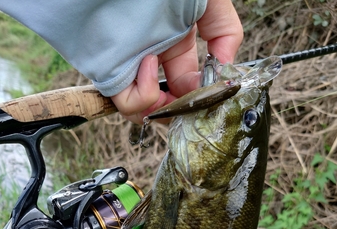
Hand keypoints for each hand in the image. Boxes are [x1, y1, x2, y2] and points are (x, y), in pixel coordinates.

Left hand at [111, 0, 242, 123]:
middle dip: (180, 110)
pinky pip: (125, 101)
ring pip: (144, 109)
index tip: (211, 95)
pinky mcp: (110, 69)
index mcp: (175, 42)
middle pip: (165, 102)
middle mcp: (153, 56)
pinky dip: (143, 96)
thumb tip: (226, 69)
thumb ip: (225, 31)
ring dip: (163, 107)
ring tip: (168, 88)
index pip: (187, 84)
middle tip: (190, 104)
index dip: (199, 96)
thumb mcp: (210, 0)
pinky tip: (150, 65)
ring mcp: (131, 64)